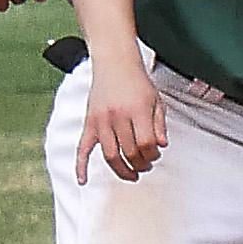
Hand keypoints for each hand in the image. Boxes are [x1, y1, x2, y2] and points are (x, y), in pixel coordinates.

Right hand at [77, 58, 167, 183]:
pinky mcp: (89, 123)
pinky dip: (81, 166)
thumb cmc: (136, 81)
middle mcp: (117, 116)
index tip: (155, 155)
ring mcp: (101, 121)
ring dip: (122, 170)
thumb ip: (160, 125)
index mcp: (136, 110)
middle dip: (141, 164)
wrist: (114, 63)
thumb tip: (161, 146)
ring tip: (131, 174)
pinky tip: (83, 181)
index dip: (153, 155)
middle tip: (146, 166)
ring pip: (110, 156)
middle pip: (129, 152)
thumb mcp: (156, 101)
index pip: (146, 144)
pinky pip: (82, 149)